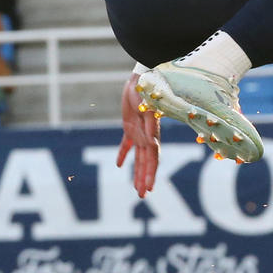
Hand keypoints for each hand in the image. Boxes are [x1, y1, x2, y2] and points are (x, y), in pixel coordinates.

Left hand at [117, 72, 159, 197]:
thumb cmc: (146, 90)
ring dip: (138, 172)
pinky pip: (127, 144)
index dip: (151, 174)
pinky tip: (119, 165)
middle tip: (142, 195)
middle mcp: (148, 136)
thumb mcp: (146, 107)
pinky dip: (124, 154)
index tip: (149, 188)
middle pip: (147, 162)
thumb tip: (150, 144)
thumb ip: (148, 126)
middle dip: (144, 179)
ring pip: (139, 157)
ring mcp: (139, 132)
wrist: (142, 77)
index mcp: (152, 133)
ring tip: (136, 188)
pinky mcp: (131, 125)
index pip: (153, 158)